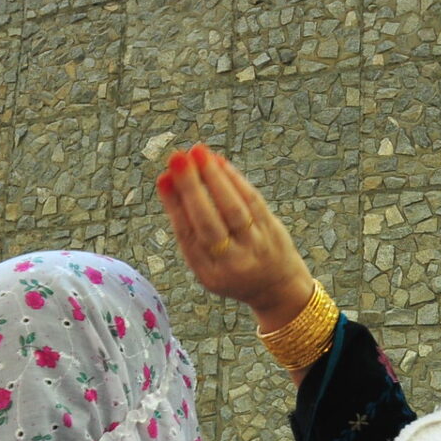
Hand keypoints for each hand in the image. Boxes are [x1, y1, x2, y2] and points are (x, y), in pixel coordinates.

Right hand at [156, 144, 313, 325]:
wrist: (277, 287)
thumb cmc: (232, 268)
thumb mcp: (207, 265)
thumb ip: (189, 230)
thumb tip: (168, 182)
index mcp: (209, 273)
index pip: (188, 236)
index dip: (174, 206)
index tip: (162, 178)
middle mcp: (233, 262)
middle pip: (209, 222)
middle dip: (192, 188)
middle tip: (176, 158)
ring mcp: (255, 246)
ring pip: (233, 209)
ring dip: (214, 177)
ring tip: (197, 153)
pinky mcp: (272, 230)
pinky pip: (253, 201)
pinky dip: (235, 179)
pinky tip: (219, 162)